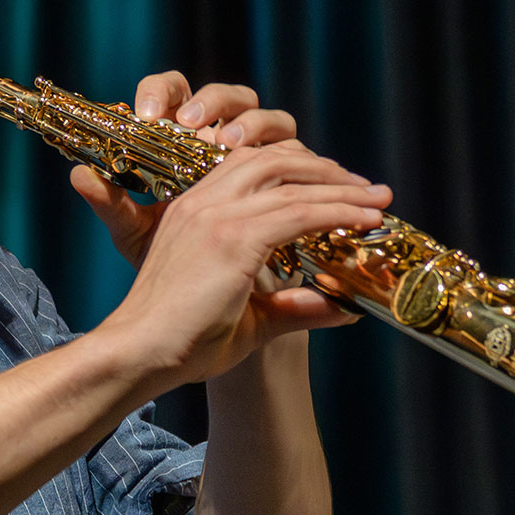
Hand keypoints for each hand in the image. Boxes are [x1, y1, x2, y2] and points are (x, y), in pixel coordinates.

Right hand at [75, 73, 392, 386]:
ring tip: (376, 200)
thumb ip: (291, 306)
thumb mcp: (246, 318)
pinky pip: (297, 212)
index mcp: (194, 210)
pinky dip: (337, 212)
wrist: (138, 354)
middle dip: (326, 170)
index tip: (338, 186)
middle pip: (275, 160)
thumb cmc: (180, 342)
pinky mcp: (231, 238)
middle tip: (366, 189)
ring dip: (341, 187)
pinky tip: (364, 220)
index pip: (252, 166)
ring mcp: (216, 216)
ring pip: (292, 181)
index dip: (300, 170)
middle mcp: (203, 203)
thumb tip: (343, 308)